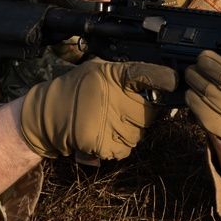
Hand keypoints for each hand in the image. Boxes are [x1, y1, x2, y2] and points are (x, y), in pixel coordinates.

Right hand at [20, 59, 176, 159]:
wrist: (47, 114)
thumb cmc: (77, 89)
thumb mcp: (97, 70)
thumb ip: (125, 74)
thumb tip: (161, 79)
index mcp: (110, 74)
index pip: (143, 73)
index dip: (162, 77)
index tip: (173, 81)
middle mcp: (110, 96)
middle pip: (148, 113)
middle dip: (143, 115)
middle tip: (127, 112)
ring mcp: (105, 120)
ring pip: (139, 134)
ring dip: (130, 133)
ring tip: (111, 124)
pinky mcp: (98, 142)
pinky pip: (125, 150)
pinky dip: (119, 147)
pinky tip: (105, 136)